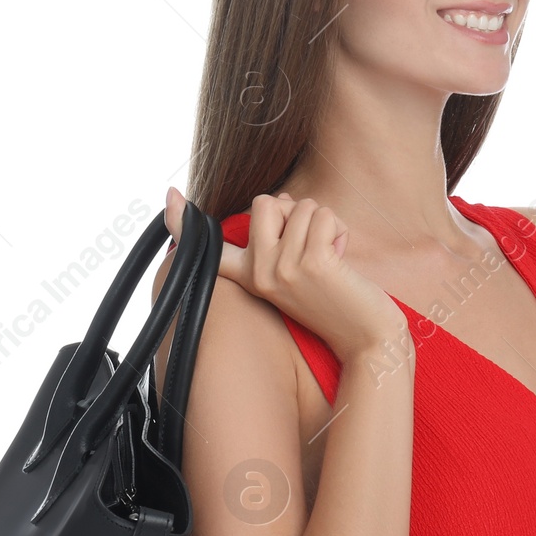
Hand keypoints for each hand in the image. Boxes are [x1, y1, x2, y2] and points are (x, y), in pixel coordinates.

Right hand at [165, 187, 405, 360]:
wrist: (365, 339)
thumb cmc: (336, 303)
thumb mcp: (296, 273)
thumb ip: (279, 239)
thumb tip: (279, 198)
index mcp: (249, 277)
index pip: (209, 249)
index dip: (182, 221)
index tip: (170, 196)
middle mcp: (259, 273)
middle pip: (265, 201)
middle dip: (295, 210)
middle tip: (311, 244)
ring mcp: (283, 268)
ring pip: (301, 205)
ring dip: (324, 223)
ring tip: (330, 256)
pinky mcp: (312, 263)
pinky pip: (324, 215)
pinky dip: (339, 230)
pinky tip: (342, 258)